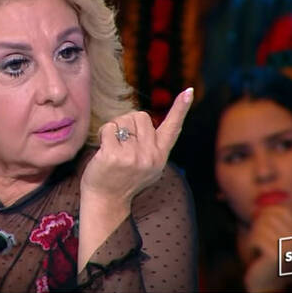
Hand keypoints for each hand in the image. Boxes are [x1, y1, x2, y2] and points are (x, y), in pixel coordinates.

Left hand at [80, 88, 193, 205]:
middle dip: (127, 123)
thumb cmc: (123, 179)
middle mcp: (150, 156)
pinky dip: (102, 135)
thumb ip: (151, 146)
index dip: (181, 108)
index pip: (173, 128)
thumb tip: (147, 122)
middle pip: (140, 116)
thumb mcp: (147, 166)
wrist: (106, 201)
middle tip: (121, 143)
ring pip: (123, 120)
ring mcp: (133, 156)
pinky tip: (103, 151)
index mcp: (160, 156)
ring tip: (113, 149)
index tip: (189, 91)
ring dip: (114, 129)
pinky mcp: (114, 156)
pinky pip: (108, 128)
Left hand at [243, 205, 291, 291]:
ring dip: (254, 237)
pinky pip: (256, 238)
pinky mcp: (277, 257)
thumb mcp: (272, 236)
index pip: (281, 210)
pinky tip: (257, 256)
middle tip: (261, 242)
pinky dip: (252, 245)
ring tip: (260, 250)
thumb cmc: (266, 257)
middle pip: (269, 216)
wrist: (266, 284)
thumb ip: (271, 220)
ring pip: (261, 226)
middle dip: (258, 227)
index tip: (264, 228)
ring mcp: (289, 249)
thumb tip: (262, 202)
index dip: (267, 214)